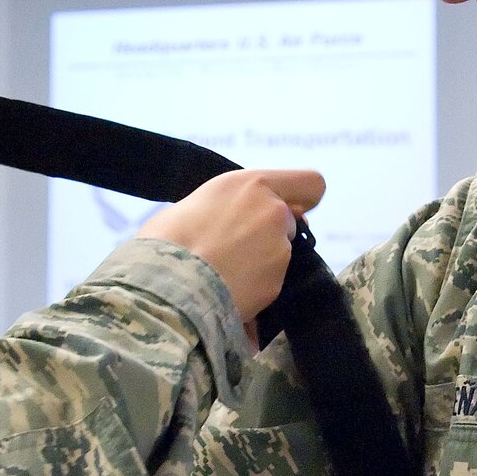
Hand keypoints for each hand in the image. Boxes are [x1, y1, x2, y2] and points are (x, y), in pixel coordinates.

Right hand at [138, 168, 324, 323]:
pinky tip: (225, 292)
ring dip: (259, 266)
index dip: (302, 199)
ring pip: (279, 257)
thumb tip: (224, 219)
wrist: (165, 284)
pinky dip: (253, 291)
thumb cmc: (165, 242)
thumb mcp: (193, 205)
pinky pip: (268, 286)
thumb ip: (225, 207)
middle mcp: (273, 212)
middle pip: (290, 224)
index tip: (290, 209)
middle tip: (235, 250)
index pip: (311, 183)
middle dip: (271, 237)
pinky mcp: (277, 283)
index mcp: (250, 184)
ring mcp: (279, 249)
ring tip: (220, 274)